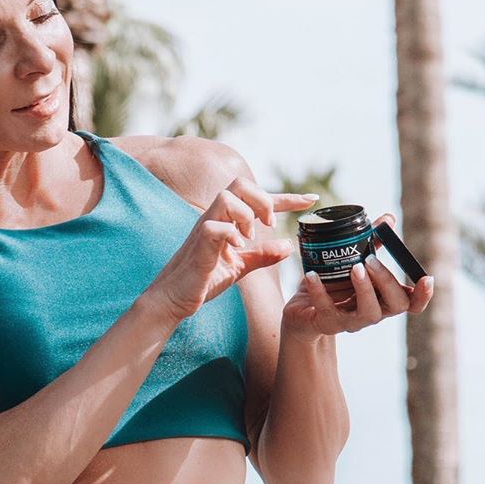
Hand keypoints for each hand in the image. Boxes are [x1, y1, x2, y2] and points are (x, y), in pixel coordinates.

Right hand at [148, 176, 319, 321]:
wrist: (173, 299)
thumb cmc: (202, 280)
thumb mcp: (239, 266)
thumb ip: (262, 255)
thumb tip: (289, 246)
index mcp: (226, 221)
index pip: (257, 199)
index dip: (287, 197)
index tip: (311, 199)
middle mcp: (215, 218)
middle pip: (239, 184)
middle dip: (262, 199)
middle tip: (270, 224)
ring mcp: (204, 229)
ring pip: (226, 197)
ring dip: (246, 215)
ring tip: (250, 237)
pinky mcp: (198, 245)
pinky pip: (214, 227)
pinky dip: (231, 234)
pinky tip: (238, 248)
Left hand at [281, 211, 434, 342]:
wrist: (303, 309)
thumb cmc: (334, 284)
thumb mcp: (352, 261)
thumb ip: (371, 243)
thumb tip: (388, 219)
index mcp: (383, 298)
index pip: (412, 303)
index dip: (423, 295)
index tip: (427, 278)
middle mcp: (373, 312)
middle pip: (396, 305)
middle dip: (387, 281)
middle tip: (371, 260)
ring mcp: (352, 321)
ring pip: (368, 313)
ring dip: (364, 288)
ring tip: (354, 267)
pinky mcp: (328, 323)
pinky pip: (326, 309)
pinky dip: (319, 291)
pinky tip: (312, 275)